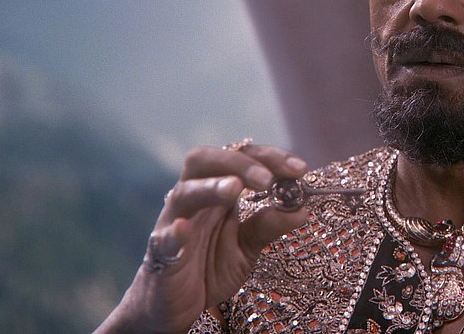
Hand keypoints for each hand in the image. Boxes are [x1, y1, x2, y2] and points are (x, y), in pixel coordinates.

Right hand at [96, 142, 308, 332]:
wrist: (177, 306)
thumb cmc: (210, 266)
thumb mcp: (247, 246)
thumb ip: (269, 225)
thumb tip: (302, 209)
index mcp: (217, 191)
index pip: (240, 157)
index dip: (269, 157)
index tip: (299, 169)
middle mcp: (194, 199)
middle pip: (205, 160)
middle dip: (239, 163)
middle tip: (268, 179)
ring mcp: (175, 223)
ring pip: (184, 193)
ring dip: (210, 188)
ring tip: (235, 188)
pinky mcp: (161, 255)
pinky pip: (164, 239)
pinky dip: (174, 232)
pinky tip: (185, 229)